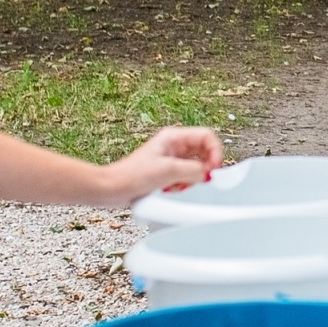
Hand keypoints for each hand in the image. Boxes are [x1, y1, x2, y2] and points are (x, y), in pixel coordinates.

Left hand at [99, 126, 222, 203]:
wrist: (112, 189)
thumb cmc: (130, 176)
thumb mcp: (168, 171)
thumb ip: (193, 170)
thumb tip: (209, 174)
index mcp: (174, 137)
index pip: (206, 136)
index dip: (215, 151)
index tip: (215, 168)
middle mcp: (175, 146)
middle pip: (204, 152)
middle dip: (204, 168)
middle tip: (201, 179)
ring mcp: (172, 160)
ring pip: (197, 167)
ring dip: (193, 179)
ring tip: (180, 185)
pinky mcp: (169, 174)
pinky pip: (188, 178)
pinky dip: (185, 185)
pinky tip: (172, 190)